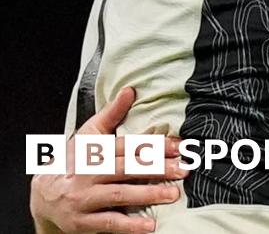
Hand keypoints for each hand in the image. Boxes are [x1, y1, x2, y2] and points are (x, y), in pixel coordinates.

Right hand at [30, 87, 185, 233]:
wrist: (42, 196)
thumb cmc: (74, 160)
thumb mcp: (88, 135)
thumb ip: (111, 114)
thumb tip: (130, 90)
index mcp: (92, 151)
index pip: (126, 146)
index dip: (154, 146)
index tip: (180, 146)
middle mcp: (87, 174)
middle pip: (124, 169)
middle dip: (156, 169)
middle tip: (183, 169)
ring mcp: (83, 199)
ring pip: (117, 194)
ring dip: (147, 195)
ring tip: (174, 194)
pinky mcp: (82, 222)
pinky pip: (108, 222)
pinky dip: (129, 225)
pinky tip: (150, 226)